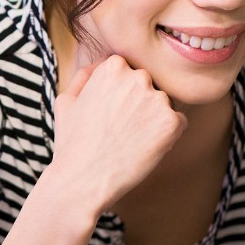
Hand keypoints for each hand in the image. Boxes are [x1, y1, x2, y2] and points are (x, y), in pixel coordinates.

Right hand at [50, 55, 186, 211]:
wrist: (83, 180)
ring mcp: (158, 99)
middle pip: (149, 86)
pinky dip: (166, 136)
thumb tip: (101, 64)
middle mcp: (138, 77)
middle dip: (139, 103)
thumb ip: (85, 76)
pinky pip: (178, 123)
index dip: (121, 95)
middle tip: (120, 129)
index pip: (129, 72)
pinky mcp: (172, 122)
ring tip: (130, 141)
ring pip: (164, 104)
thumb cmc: (72, 143)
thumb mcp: (66, 101)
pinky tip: (144, 148)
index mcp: (113, 66)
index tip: (110, 114)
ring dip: (153, 119)